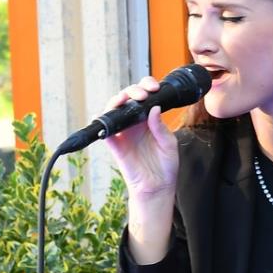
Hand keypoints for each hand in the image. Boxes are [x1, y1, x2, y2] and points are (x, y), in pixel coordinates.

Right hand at [103, 78, 180, 203]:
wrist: (158, 186)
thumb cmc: (165, 165)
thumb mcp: (169, 144)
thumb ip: (160, 127)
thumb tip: (154, 108)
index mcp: (149, 119)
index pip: (145, 97)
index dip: (146, 87)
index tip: (154, 88)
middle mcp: (134, 122)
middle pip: (127, 98)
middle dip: (133, 91)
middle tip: (142, 95)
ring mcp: (123, 132)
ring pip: (114, 109)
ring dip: (118, 100)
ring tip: (126, 99)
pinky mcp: (114, 144)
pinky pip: (105, 129)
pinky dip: (104, 120)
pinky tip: (108, 114)